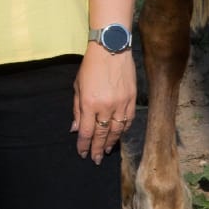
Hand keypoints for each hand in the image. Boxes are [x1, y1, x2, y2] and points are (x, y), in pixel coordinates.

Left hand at [71, 45, 135, 163]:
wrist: (111, 49)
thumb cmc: (90, 66)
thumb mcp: (78, 86)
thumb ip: (77, 109)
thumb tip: (76, 129)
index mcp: (89, 103)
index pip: (86, 132)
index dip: (84, 145)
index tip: (83, 154)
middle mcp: (106, 106)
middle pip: (101, 134)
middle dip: (97, 149)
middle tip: (95, 159)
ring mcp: (121, 104)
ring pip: (117, 130)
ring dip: (111, 143)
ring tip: (106, 151)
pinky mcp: (132, 99)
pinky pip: (128, 121)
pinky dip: (123, 130)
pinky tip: (118, 136)